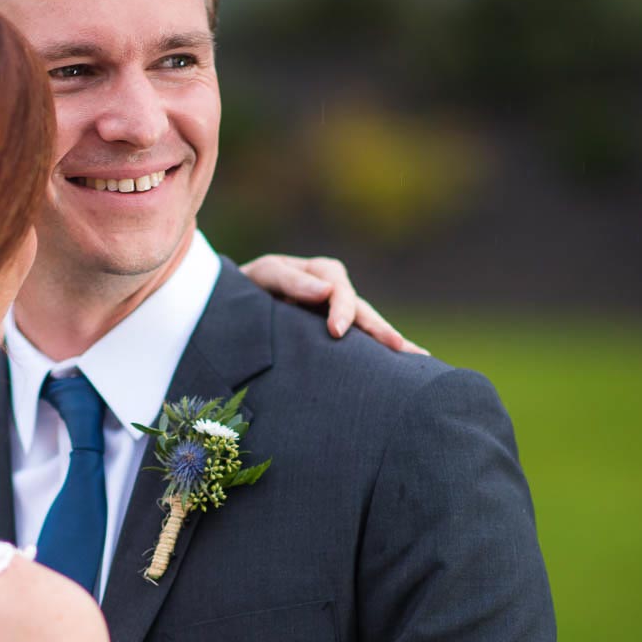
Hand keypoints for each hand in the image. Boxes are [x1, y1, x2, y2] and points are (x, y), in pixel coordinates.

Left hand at [239, 253, 427, 351]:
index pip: (338, 288)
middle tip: (398, 348)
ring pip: (365, 328)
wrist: (224, 310)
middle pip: (362, 309)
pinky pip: (356, 345)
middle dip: (380, 328)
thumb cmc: (240, 290)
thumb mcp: (260, 276)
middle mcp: (332, 295)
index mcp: (318, 274)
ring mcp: (333, 318)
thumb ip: (288, 279)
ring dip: (389, 341)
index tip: (337, 331)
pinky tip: (403, 366)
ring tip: (416, 358)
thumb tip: (326, 291)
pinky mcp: (329, 341)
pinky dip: (378, 354)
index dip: (342, 308)